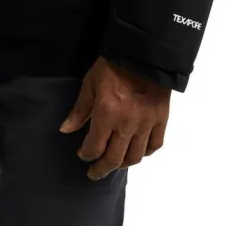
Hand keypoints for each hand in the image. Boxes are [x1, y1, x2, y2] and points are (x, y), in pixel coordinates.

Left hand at [58, 55, 170, 179]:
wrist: (143, 53)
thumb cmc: (112, 66)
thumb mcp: (90, 83)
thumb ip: (79, 109)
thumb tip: (65, 130)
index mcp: (107, 114)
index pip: (95, 147)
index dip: (86, 154)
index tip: (82, 154)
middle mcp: (127, 124)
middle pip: (114, 159)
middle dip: (101, 168)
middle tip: (94, 173)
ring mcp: (146, 124)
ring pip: (135, 157)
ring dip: (122, 164)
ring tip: (114, 163)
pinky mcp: (161, 119)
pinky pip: (154, 145)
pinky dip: (145, 152)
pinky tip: (137, 151)